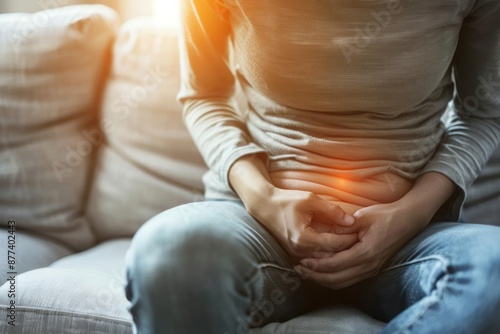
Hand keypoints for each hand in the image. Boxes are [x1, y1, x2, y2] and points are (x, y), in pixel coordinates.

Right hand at [228, 154, 357, 258]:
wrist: (264, 206)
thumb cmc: (286, 200)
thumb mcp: (310, 200)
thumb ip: (332, 210)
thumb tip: (351, 220)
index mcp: (303, 238)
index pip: (333, 244)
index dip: (349, 239)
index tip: (361, 233)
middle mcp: (299, 250)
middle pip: (330, 256)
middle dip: (346, 249)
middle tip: (361, 241)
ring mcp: (296, 253)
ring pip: (323, 260)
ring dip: (337, 253)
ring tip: (353, 244)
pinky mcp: (295, 252)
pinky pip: (315, 257)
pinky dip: (328, 253)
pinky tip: (338, 247)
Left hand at [293, 172, 454, 288]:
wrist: (408, 220)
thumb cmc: (386, 215)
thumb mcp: (362, 216)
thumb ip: (343, 227)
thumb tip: (323, 235)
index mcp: (366, 252)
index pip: (335, 265)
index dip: (316, 265)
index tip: (301, 261)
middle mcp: (369, 266)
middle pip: (336, 280)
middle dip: (315, 276)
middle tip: (298, 269)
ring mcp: (371, 270)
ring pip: (342, 283)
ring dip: (322, 280)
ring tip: (306, 272)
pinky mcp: (371, 269)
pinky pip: (349, 279)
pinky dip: (333, 278)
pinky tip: (322, 271)